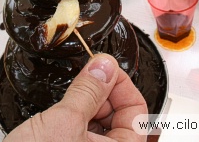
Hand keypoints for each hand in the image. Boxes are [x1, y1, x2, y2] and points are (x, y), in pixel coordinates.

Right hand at [5, 53, 147, 141]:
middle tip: (83, 78)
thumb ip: (87, 91)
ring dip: (86, 104)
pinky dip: (75, 116)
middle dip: (101, 93)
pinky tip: (61, 113)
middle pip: (121, 115)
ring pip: (101, 122)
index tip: (102, 66)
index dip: (120, 84)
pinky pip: (85, 132)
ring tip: (69, 99)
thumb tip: (104, 66)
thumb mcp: (64, 122)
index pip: (137, 111)